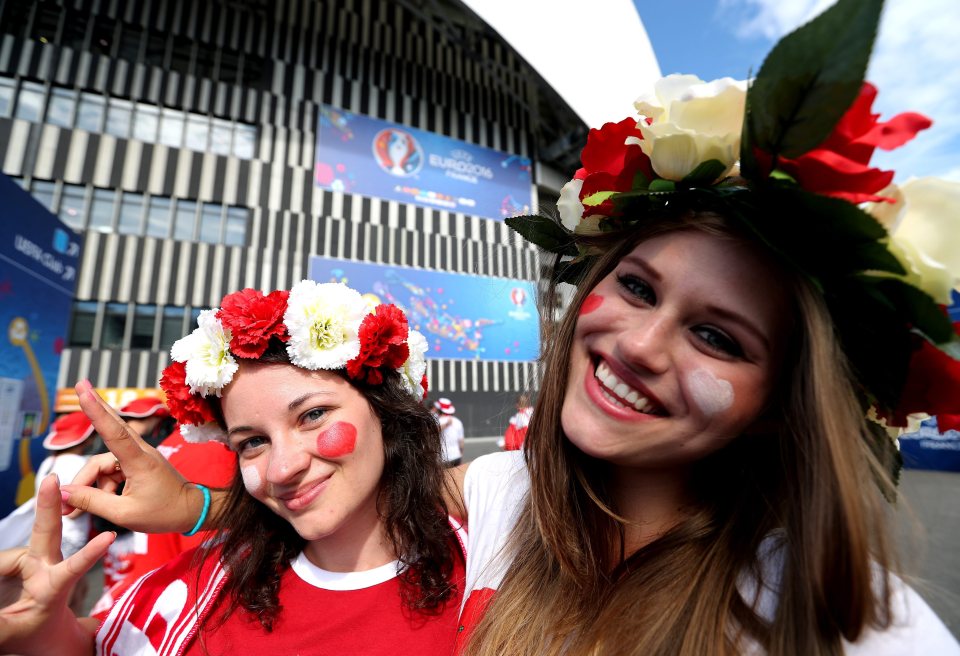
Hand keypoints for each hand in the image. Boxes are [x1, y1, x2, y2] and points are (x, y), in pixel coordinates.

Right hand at [0, 474, 112, 655]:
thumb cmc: (32, 632)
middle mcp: (45, 566)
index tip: (109, 538)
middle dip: (49, 503)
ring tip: (5, 603)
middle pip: (47, 532)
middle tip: (52, 477)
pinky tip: (1, 594)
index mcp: (56, 586)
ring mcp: (30, 560)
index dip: (88, 555)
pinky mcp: (15, 559)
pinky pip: (0, 562)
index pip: (72, 569)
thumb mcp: (14, 635)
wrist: (38, 630)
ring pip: (4, 560)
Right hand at [60, 380, 204, 533]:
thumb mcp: (125, 514)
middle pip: (110, 430)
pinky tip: (103, 504)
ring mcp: (139, 457)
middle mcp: (140, 453)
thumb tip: (64, 491)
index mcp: (140, 461)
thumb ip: (92, 501)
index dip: (97, 411)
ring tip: (77, 513)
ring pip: (103, 464)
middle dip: (94, 409)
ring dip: (90, 484)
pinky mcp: (137, 464)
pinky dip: (102, 487)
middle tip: (80, 384)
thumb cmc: (163, 513)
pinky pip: (111, 471)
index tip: (84, 391)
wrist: (191, 512)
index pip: (114, 432)